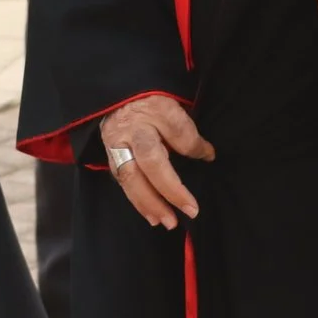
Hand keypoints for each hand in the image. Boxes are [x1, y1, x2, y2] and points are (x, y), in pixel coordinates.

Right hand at [98, 94, 215, 229]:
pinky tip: (152, 215)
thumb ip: (187, 129)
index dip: (196, 148)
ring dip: (150, 203)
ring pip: (131, 176)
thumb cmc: (153, 99)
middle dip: (171, 189)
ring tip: (169, 222)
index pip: (179, 132)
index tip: (208, 156)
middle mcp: (133, 126)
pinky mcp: (108, 153)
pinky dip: (137, 200)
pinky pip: (122, 180)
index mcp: (155, 107)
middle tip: (192, 210)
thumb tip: (206, 155)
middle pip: (151, 160)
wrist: (118, 95)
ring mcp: (117, 140)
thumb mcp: (174, 102)